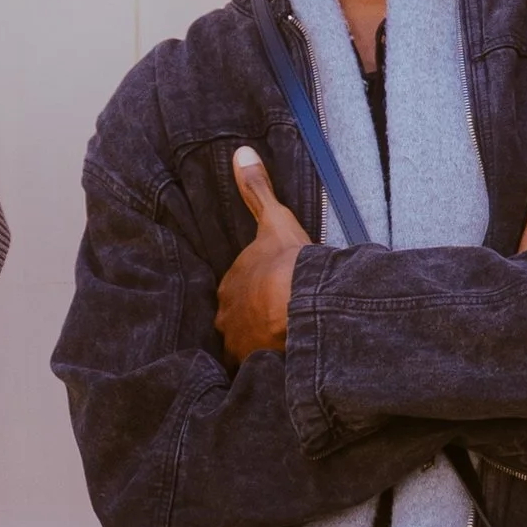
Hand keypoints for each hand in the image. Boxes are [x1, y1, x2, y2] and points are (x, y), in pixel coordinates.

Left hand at [216, 145, 306, 360]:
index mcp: (230, 286)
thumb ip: (257, 189)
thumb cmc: (287, 260)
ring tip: (276, 351)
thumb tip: (241, 152)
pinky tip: (277, 373)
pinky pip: (257, 372)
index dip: (252, 295)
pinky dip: (265, 371)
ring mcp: (238, 344)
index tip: (268, 298)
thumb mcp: (273, 219)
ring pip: (244, 348)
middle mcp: (226, 317)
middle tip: (273, 325)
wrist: (299, 300)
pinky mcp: (254, 367)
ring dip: (256, 349)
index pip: (236, 293)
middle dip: (251, 324)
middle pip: (236, 322)